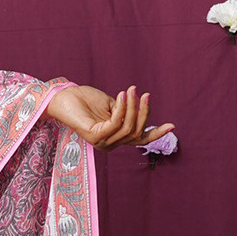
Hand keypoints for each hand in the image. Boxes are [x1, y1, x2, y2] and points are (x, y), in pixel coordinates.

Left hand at [44, 84, 173, 149]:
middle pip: (137, 133)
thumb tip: (143, 109)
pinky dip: (122, 109)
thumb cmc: (87, 100)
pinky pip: (116, 123)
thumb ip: (127, 111)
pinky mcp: (95, 137)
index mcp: (115, 138)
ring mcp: (102, 143)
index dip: (156, 133)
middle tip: (144, 94)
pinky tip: (122, 96)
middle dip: (143, 113)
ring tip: (131, 91)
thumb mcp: (113, 105)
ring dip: (132, 107)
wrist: (65, 97)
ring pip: (128, 128)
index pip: (139, 140)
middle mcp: (109, 144)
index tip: (172, 126)